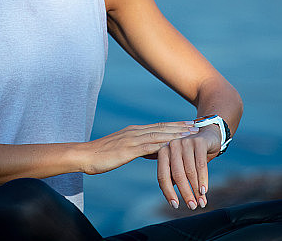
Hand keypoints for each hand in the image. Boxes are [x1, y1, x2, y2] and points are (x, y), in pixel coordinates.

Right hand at [81, 121, 196, 174]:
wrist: (84, 155)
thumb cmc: (99, 155)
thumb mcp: (120, 150)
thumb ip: (134, 148)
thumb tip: (147, 151)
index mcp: (133, 131)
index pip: (158, 126)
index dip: (174, 125)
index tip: (188, 125)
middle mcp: (135, 132)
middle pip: (162, 128)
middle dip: (180, 127)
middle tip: (197, 126)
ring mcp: (132, 139)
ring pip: (159, 135)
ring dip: (176, 134)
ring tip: (191, 134)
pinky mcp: (129, 149)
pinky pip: (149, 146)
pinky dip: (164, 145)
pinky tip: (174, 146)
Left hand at [156, 123, 220, 209]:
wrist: (208, 135)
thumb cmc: (191, 154)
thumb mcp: (180, 164)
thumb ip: (174, 178)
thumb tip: (172, 201)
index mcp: (163, 152)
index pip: (162, 176)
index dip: (168, 192)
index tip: (175, 205)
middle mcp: (172, 146)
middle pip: (177, 175)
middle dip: (185, 193)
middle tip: (192, 206)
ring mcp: (185, 142)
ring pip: (190, 172)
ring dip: (196, 190)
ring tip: (201, 202)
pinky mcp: (198, 142)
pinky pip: (201, 165)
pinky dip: (203, 180)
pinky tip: (204, 191)